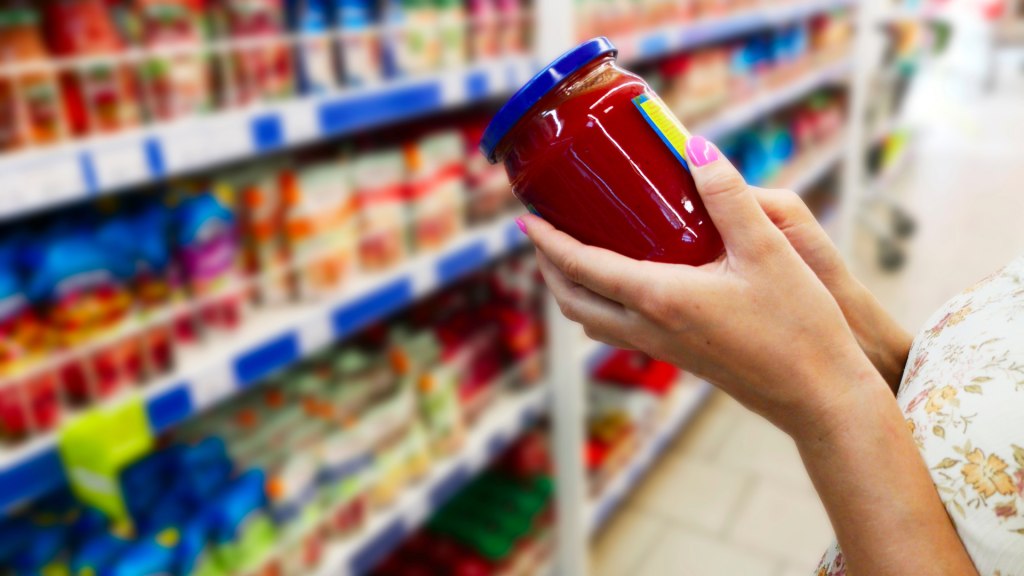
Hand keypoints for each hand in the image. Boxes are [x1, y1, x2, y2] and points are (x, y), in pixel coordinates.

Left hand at [520, 136, 888, 438]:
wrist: (820, 396)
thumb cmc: (799, 326)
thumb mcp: (769, 250)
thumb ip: (729, 197)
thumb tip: (695, 149)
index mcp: (660, 299)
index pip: (582, 268)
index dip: (549, 243)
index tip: (527, 220)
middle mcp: (650, 329)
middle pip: (574, 302)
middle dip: (549, 269)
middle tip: (542, 235)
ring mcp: (663, 349)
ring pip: (594, 323)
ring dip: (572, 291)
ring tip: (573, 257)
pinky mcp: (680, 359)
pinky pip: (620, 332)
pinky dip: (603, 306)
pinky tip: (627, 284)